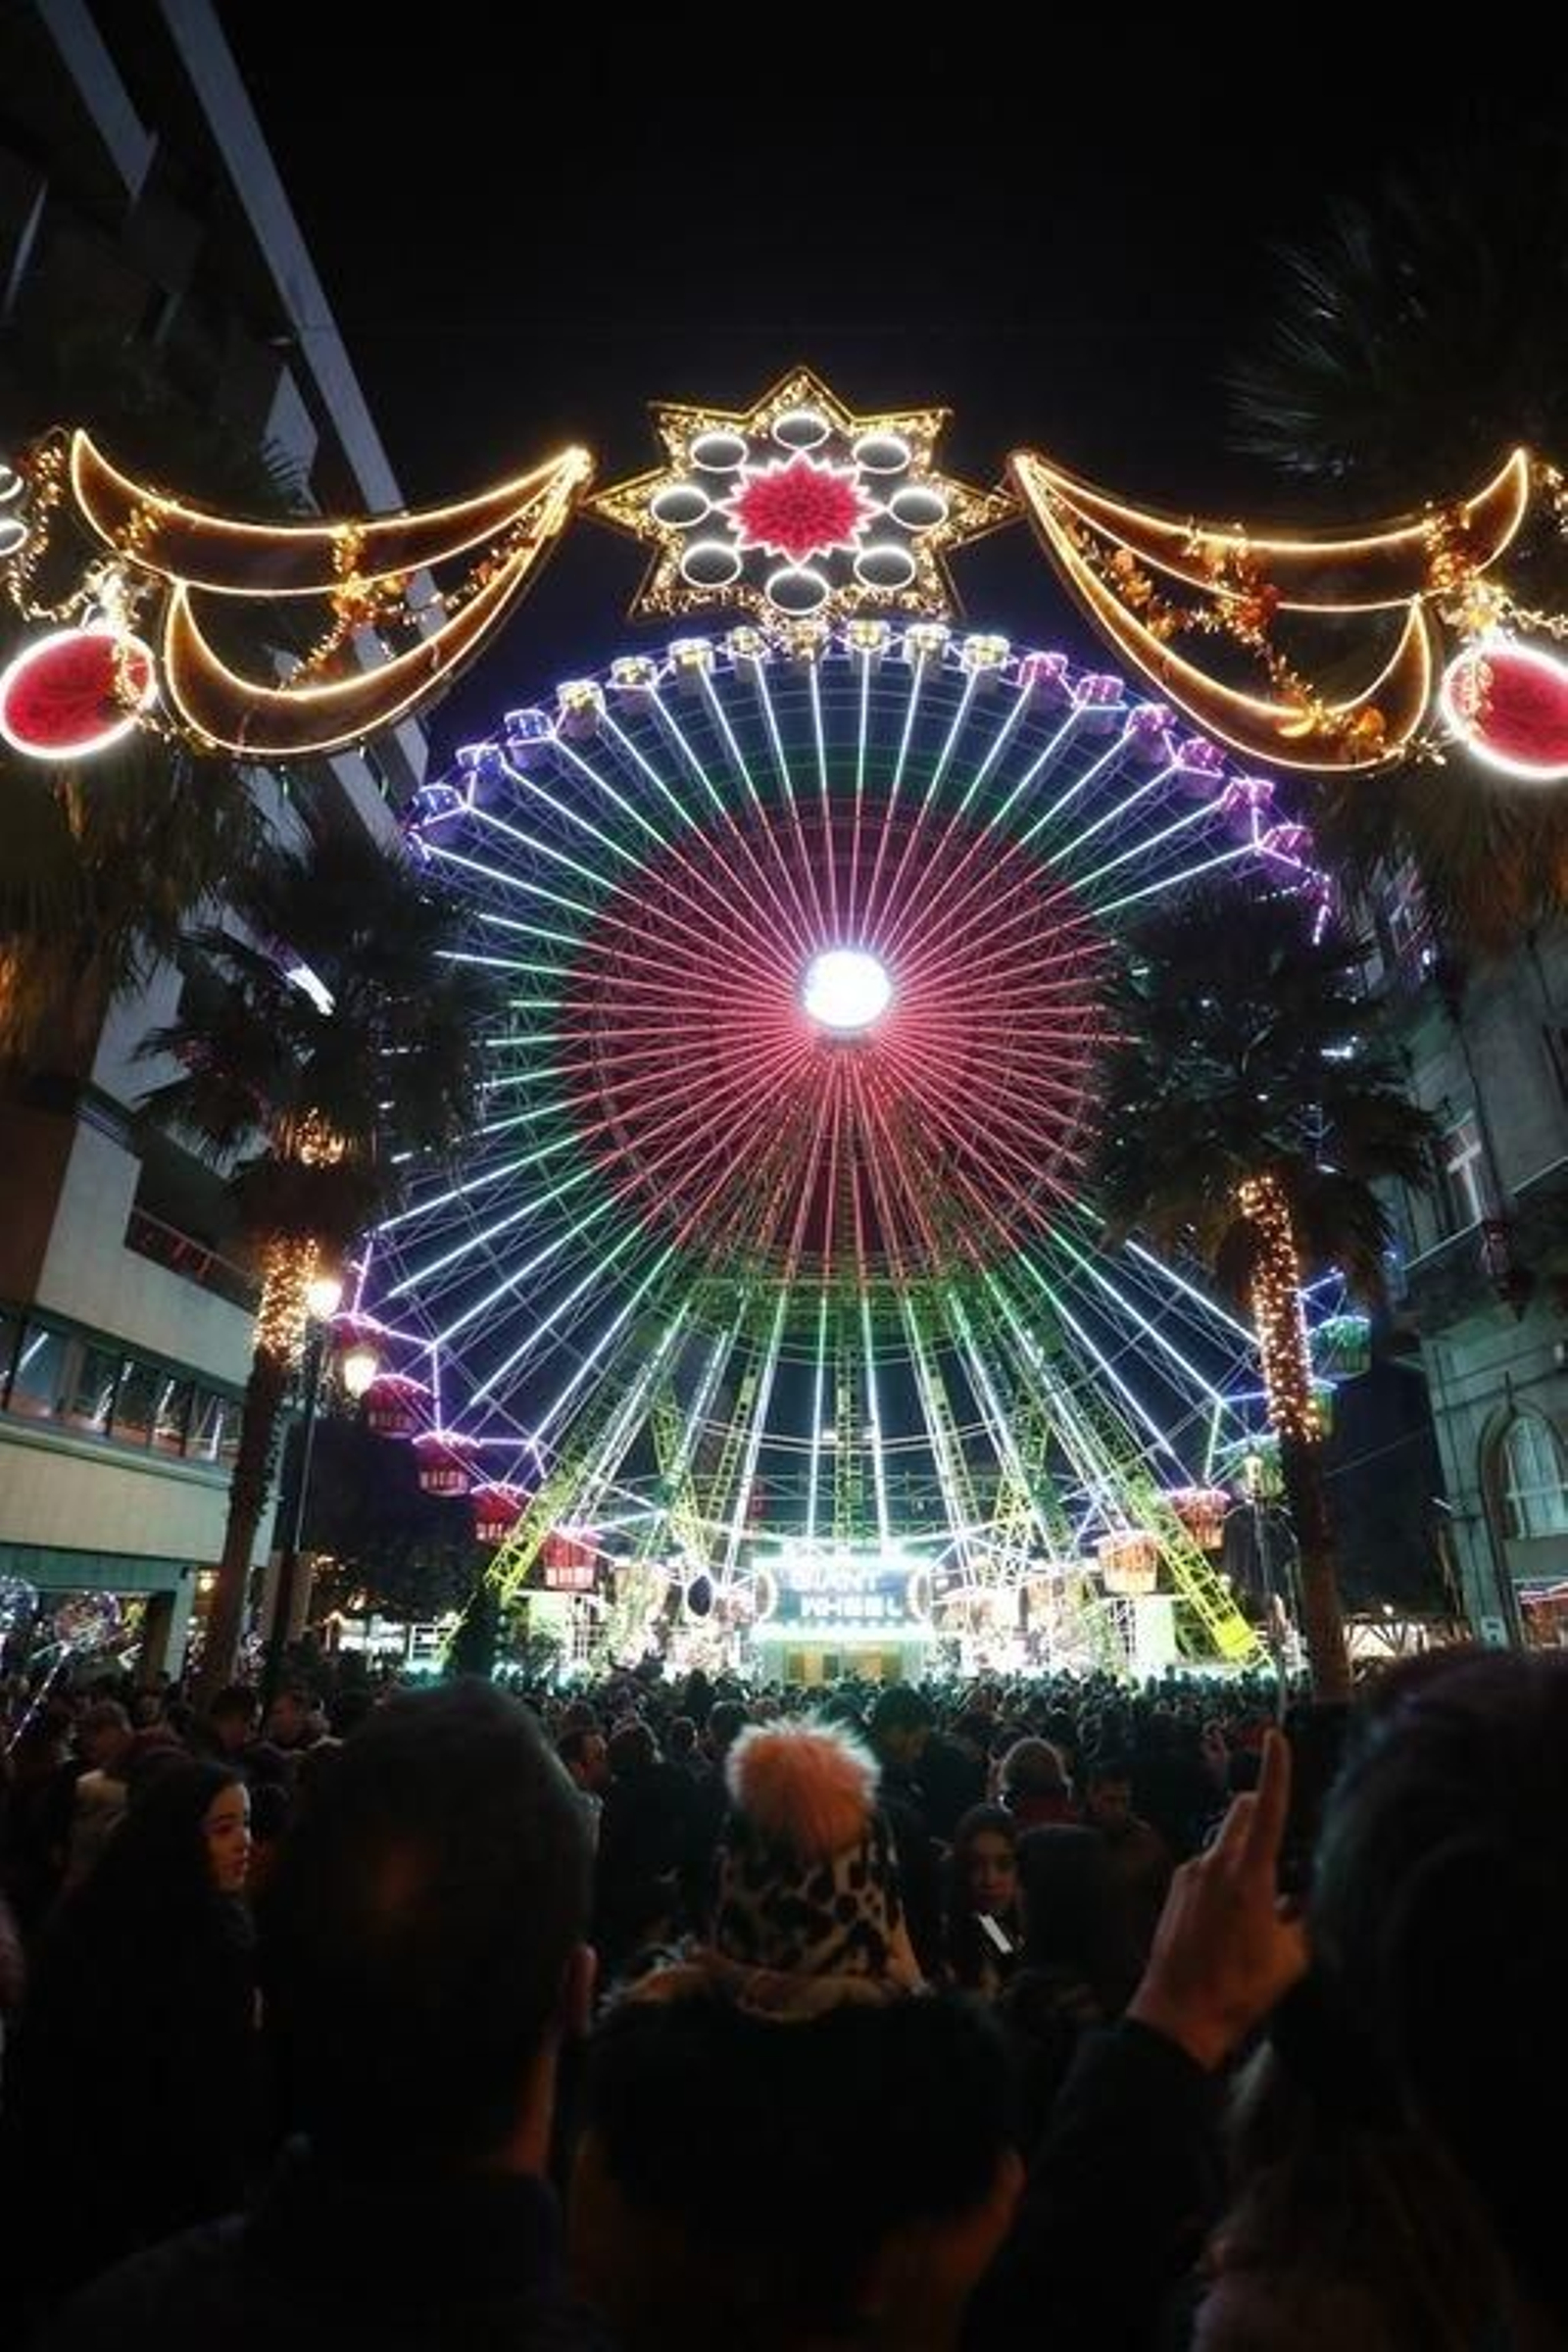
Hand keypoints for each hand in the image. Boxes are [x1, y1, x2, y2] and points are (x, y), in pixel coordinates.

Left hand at [1127, 1727, 1307, 2071]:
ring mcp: (1190, 1873)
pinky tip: (1230, 1921)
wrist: (1179, 2013)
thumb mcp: (1291, 1957)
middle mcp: (1215, 1863)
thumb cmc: (1240, 1989)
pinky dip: (1224, 1877)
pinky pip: (1207, 1867)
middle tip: (1282, 1845)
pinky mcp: (1175, 1887)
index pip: (1269, 1809)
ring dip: (1244, 1855)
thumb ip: (1303, 1916)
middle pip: (1243, 1813)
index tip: (1275, 1736)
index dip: (1276, 1770)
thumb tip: (1304, 1896)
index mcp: (1249, 1875)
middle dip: (1263, 1814)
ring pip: (1225, 1843)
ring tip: (1257, 1909)